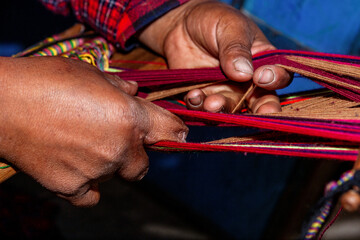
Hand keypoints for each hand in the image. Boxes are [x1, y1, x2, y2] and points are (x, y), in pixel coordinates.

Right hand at [0, 57, 187, 206]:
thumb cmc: (47, 80)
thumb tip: (134, 93)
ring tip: (81, 144)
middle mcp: (119, 148)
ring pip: (116, 176)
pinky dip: (88, 184)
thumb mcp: (91, 73)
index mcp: (129, 117)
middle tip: (113, 138)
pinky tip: (76, 167)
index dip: (174, 132)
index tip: (175, 135)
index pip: (170, 130)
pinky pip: (91, 194)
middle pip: (144, 164)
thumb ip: (120, 87)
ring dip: (107, 164)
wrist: (1, 102)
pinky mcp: (71, 187)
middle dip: (135, 153)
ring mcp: (96, 171)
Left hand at [139, 0, 290, 112]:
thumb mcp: (229, 27)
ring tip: (213, 103)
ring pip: (231, 109)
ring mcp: (225, 91)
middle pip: (261, 102)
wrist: (181, 25)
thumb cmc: (213, 20)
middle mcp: (247, 82)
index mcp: (262, 61)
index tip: (261, 77)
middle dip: (262, 111)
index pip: (278, 76)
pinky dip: (199, 106)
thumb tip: (246, 74)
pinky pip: (203, 107)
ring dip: (224, 109)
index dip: (275, 80)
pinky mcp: (204, 96)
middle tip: (260, 113)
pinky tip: (194, 96)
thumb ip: (237, 49)